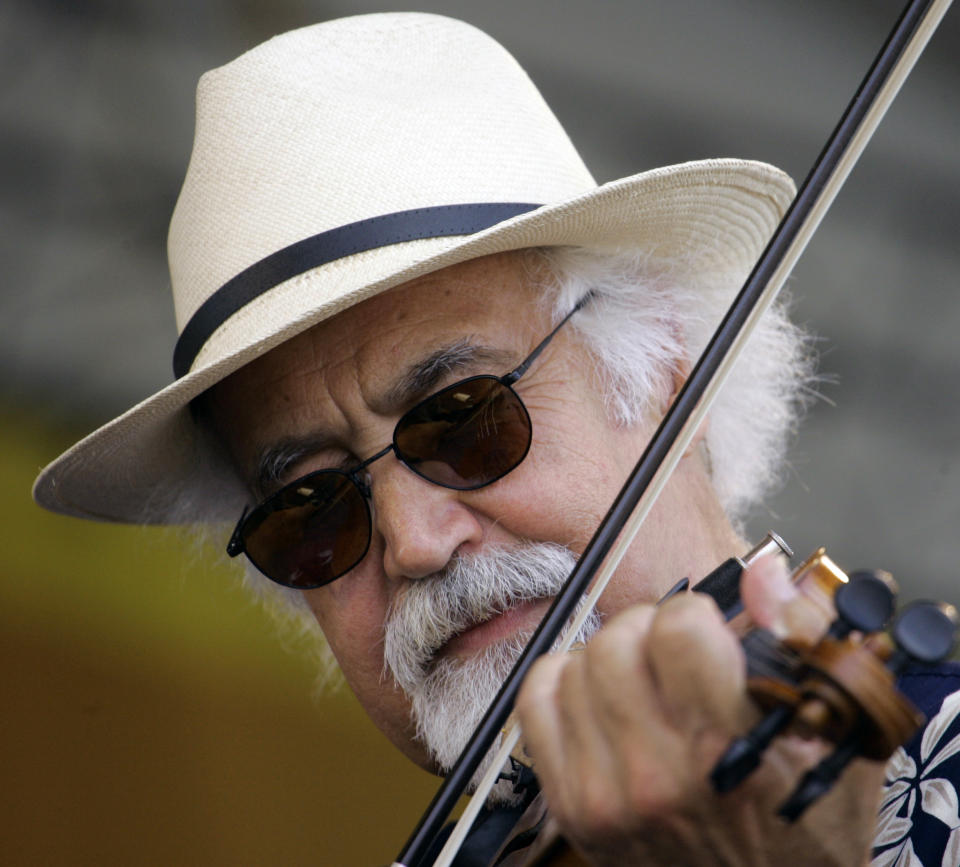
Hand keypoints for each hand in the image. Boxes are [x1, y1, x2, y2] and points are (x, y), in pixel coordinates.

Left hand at [514, 555, 884, 865]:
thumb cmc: (808, 824)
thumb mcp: (837, 732)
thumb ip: (803, 638)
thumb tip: (762, 571)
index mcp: (728, 747)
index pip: (678, 624)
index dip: (698, 615)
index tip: (709, 635)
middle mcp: (657, 772)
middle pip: (618, 638)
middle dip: (650, 629)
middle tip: (675, 655)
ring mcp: (604, 793)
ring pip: (576, 662)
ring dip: (611, 658)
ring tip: (646, 685)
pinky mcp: (569, 805)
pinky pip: (536, 699)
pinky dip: (564, 684)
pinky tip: (601, 700)